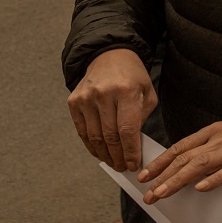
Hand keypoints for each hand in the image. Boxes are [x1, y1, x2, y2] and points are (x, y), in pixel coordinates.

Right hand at [68, 47, 156, 171]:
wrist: (109, 55)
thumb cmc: (132, 77)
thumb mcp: (147, 94)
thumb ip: (141, 120)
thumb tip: (133, 148)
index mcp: (126, 91)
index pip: (127, 130)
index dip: (130, 152)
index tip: (133, 165)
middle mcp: (103, 93)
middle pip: (110, 136)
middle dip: (118, 157)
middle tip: (123, 167)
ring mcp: (86, 97)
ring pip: (94, 137)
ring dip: (104, 155)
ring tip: (113, 162)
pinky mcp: (74, 101)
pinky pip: (82, 131)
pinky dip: (91, 145)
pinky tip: (100, 152)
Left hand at [137, 120, 221, 203]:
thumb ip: (208, 152)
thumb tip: (186, 169)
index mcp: (212, 132)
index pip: (180, 147)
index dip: (160, 161)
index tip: (144, 174)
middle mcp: (219, 139)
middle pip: (185, 157)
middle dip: (163, 174)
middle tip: (148, 191)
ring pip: (199, 164)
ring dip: (178, 179)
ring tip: (163, 192)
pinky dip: (212, 180)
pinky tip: (200, 188)